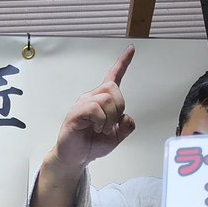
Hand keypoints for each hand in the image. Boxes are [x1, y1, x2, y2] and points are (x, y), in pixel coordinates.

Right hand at [46, 46, 136, 172]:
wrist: (76, 157)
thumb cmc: (91, 144)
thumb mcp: (116, 137)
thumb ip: (126, 126)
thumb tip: (126, 117)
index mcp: (102, 100)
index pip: (114, 77)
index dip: (123, 63)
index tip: (131, 49)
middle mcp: (92, 98)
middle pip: (113, 88)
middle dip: (118, 108)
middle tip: (110, 124)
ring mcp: (83, 104)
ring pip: (105, 99)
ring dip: (109, 118)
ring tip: (101, 129)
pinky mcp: (76, 112)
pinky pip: (95, 108)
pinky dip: (100, 121)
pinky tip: (94, 127)